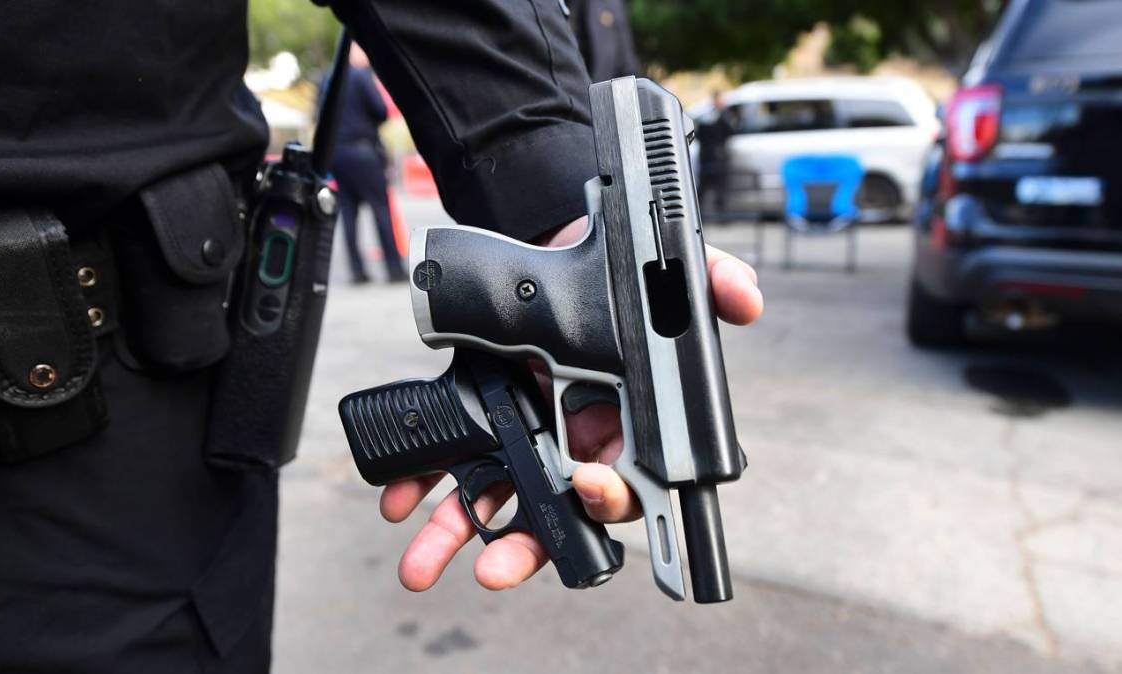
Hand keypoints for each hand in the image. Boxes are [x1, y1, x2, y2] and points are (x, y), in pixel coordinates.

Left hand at [378, 217, 762, 590]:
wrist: (553, 241)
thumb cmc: (614, 272)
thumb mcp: (664, 272)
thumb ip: (709, 283)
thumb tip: (744, 299)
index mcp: (622, 422)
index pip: (626, 479)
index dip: (611, 495)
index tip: (587, 486)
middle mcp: (569, 439)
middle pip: (556, 509)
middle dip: (528, 545)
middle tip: (496, 566)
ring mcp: (521, 429)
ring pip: (496, 494)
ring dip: (459, 533)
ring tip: (421, 567)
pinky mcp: (478, 409)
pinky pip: (451, 454)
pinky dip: (423, 480)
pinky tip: (398, 502)